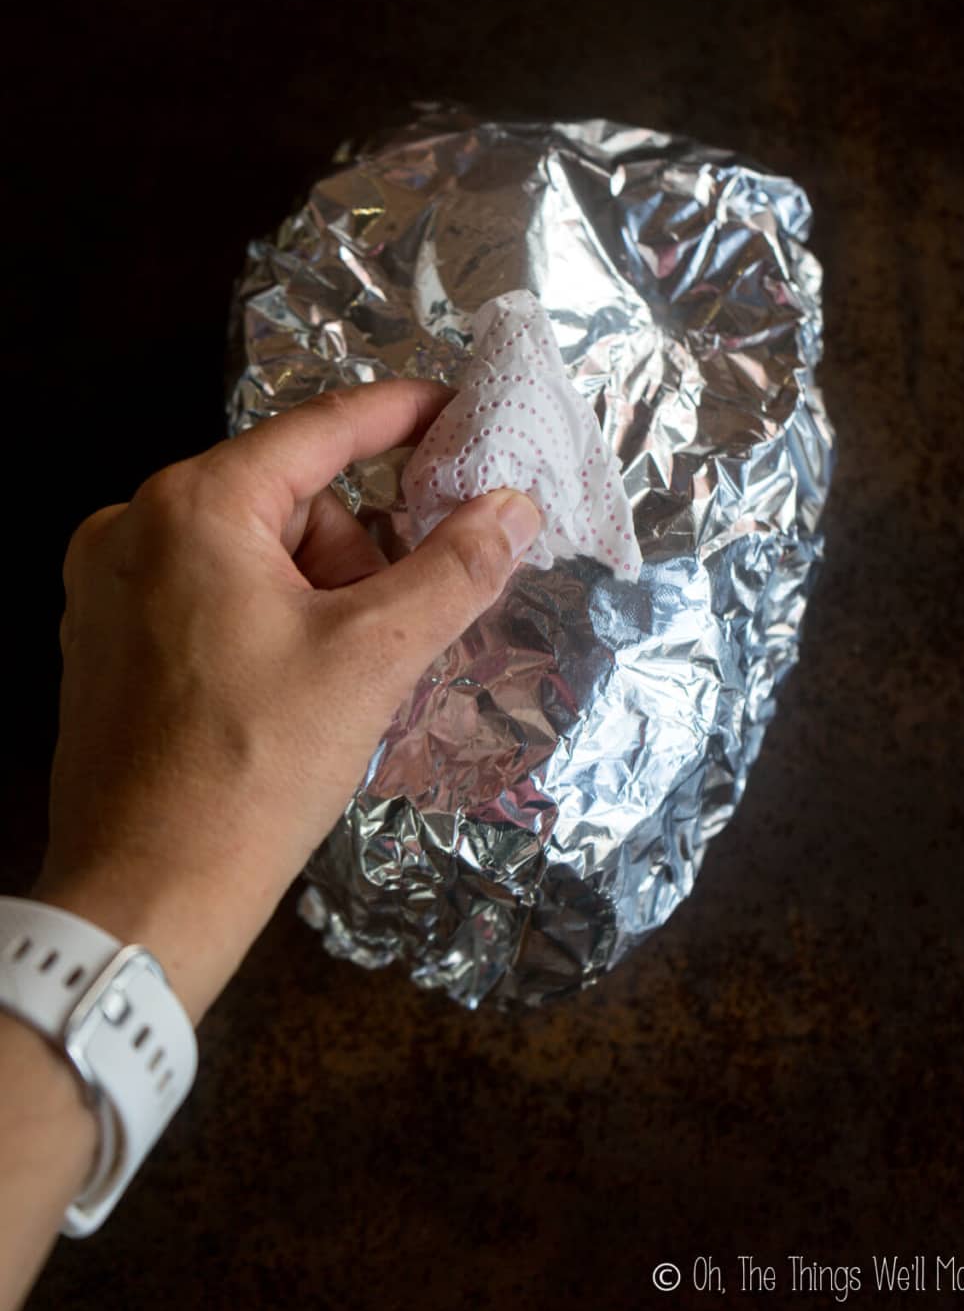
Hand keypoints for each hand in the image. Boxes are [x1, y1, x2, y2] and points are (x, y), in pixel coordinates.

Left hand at [35, 381, 540, 1022]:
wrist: (144, 898)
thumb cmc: (254, 768)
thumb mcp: (374, 657)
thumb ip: (453, 568)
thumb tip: (512, 507)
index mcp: (193, 506)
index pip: (321, 428)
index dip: (402, 415)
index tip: (461, 412)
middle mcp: (133, 524)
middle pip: (289, 499)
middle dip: (356, 551)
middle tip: (386, 628)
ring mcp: (106, 585)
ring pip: (252, 551)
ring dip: (316, 594)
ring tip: (335, 678)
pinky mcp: (104, 640)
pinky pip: (209, 592)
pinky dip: (268, 618)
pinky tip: (289, 688)